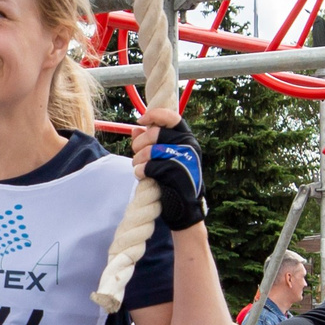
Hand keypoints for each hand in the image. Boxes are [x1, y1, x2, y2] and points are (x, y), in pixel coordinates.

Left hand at [131, 107, 204, 230]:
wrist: (184, 208)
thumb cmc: (173, 181)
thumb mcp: (164, 158)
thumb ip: (151, 142)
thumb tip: (136, 128)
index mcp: (187, 138)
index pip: (171, 117)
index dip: (154, 115)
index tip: (140, 120)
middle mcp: (188, 146)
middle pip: (154, 133)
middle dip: (139, 143)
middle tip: (136, 152)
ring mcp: (183, 159)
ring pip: (149, 150)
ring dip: (138, 160)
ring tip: (139, 167)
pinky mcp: (176, 173)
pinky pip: (149, 167)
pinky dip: (140, 172)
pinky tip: (142, 176)